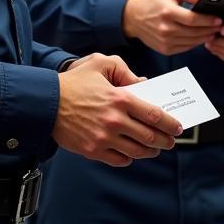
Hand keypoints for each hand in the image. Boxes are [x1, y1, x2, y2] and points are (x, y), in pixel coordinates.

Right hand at [53, 53, 182, 166]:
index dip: (170, 124)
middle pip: (150, 137)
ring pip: (137, 151)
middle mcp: (114, 120)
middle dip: (165, 141)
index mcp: (120, 98)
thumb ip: (125, 71)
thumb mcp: (101, 63)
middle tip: (170, 141)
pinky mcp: (92, 150)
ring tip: (155, 148)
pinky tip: (132, 152)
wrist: (45, 102)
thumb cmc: (74, 81)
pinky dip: (130, 158)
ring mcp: (103, 138)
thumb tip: (143, 85)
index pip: (155, 116)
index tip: (178, 127)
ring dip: (150, 151)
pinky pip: (119, 160)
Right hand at [122, 0, 221, 55]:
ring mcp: (164, 41)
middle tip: (221, 26)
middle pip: (194, 32)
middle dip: (210, 29)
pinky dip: (196, 43)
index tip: (219, 19)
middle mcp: (165, 28)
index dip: (207, 20)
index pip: (192, 19)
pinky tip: (202, 37)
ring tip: (215, 31)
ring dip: (205, 37)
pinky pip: (186, 47)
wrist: (135, 18)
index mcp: (167, 12)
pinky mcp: (165, 49)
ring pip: (191, 41)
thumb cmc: (155, 2)